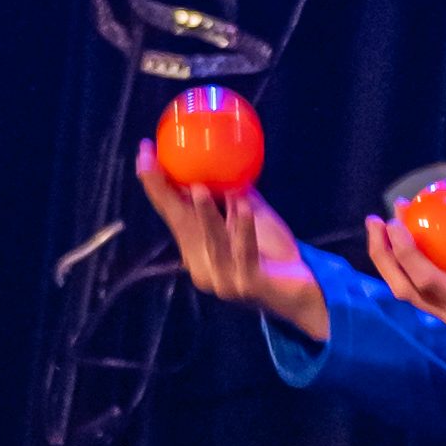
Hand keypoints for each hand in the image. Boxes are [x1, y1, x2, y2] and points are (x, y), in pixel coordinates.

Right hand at [141, 151, 327, 341]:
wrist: (301, 291)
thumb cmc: (274, 253)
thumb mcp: (252, 218)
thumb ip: (236, 197)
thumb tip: (224, 159)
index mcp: (198, 247)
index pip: (171, 212)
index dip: (155, 185)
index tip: (143, 154)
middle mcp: (202, 264)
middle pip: (180, 225)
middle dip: (164, 193)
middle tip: (153, 164)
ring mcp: (223, 277)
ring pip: (210, 241)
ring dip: (204, 214)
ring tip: (197, 188)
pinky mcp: (246, 284)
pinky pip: (243, 253)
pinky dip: (243, 230)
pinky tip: (243, 209)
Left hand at [362, 198, 445, 335]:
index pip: (424, 279)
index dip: (403, 250)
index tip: (394, 219)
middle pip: (405, 289)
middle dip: (383, 256)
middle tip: (375, 220)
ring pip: (409, 290)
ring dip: (392, 259)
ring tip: (385, 225)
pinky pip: (424, 285)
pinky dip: (411, 261)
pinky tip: (413, 234)